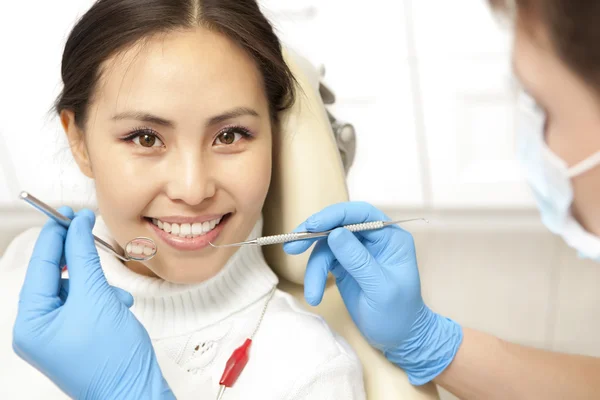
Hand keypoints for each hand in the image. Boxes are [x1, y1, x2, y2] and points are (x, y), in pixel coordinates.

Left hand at [12, 208, 173, 398]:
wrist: (134, 391)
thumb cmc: (111, 360)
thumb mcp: (96, 298)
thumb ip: (84, 257)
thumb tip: (77, 227)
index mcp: (30, 324)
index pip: (40, 266)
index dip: (55, 235)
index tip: (67, 212)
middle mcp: (38, 330)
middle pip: (56, 277)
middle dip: (80, 262)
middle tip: (87, 231)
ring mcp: (56, 335)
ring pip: (74, 289)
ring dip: (97, 285)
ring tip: (114, 297)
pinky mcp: (76, 336)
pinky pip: (85, 304)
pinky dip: (103, 299)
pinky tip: (117, 306)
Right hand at [284, 202, 462, 384]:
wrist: (398, 338)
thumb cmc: (398, 314)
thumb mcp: (380, 288)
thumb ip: (358, 260)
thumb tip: (334, 234)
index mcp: (390, 237)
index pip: (361, 214)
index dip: (335, 215)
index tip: (311, 225)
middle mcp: (373, 238)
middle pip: (338, 224)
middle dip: (314, 235)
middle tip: (292, 246)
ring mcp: (357, 250)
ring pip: (326, 245)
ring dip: (313, 268)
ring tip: (312, 293)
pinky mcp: (344, 264)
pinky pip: (323, 260)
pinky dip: (315, 276)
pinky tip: (314, 294)